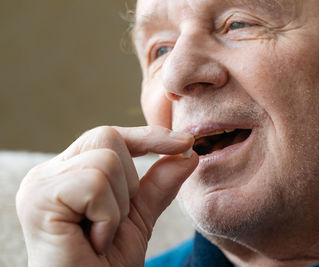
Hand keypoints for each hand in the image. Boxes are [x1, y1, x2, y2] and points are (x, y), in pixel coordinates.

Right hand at [16, 126, 197, 266]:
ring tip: (101, 235)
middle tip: (113, 222)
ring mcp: (40, 185)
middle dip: (129, 184)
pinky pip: (95, 184)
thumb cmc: (107, 264)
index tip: (186, 141)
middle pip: (107, 138)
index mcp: (69, 173)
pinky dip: (107, 217)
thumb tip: (189, 153)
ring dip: (118, 206)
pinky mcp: (39, 199)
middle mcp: (50, 173)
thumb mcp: (139, 217)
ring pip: (106, 162)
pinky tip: (94, 241)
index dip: (149, 136)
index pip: (111, 137)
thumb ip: (159, 183)